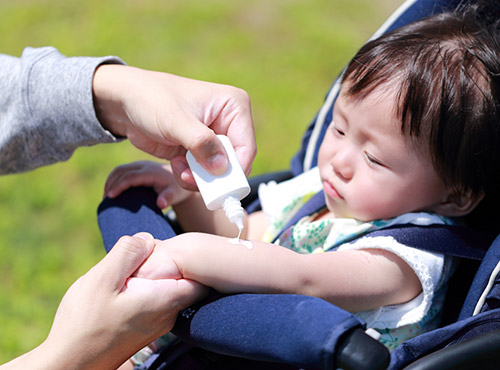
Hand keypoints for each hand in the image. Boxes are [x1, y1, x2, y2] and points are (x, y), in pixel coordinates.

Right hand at [7, 233, 205, 369]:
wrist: (69, 364)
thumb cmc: (83, 323)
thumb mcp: (102, 278)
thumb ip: (128, 253)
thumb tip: (148, 239)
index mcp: (165, 301)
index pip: (201, 277)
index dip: (189, 257)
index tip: (169, 248)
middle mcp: (168, 316)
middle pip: (185, 281)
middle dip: (171, 263)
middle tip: (147, 253)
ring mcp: (158, 326)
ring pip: (169, 290)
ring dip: (155, 277)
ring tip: (132, 269)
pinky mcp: (145, 331)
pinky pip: (156, 302)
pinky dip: (147, 290)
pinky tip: (125, 287)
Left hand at [93, 65, 256, 189]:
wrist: (125, 101)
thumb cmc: (151, 100)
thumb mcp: (176, 121)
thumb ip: (201, 143)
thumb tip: (222, 168)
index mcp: (233, 106)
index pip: (246, 147)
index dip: (234, 170)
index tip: (217, 187)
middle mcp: (229, 122)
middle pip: (234, 163)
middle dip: (211, 176)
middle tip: (189, 179)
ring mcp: (214, 138)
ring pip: (218, 172)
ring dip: (198, 177)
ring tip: (178, 168)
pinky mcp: (199, 150)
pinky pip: (203, 174)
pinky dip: (189, 176)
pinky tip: (175, 163)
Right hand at [104, 161, 191, 208]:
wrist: (180, 179)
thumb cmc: (177, 189)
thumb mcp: (176, 195)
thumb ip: (168, 198)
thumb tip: (160, 204)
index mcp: (151, 172)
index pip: (131, 176)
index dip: (119, 185)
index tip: (110, 196)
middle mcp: (144, 166)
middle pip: (121, 171)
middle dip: (110, 184)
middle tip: (105, 200)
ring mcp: (139, 165)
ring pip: (119, 169)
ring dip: (110, 181)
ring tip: (106, 197)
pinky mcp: (137, 167)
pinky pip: (121, 171)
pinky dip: (113, 180)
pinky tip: (111, 191)